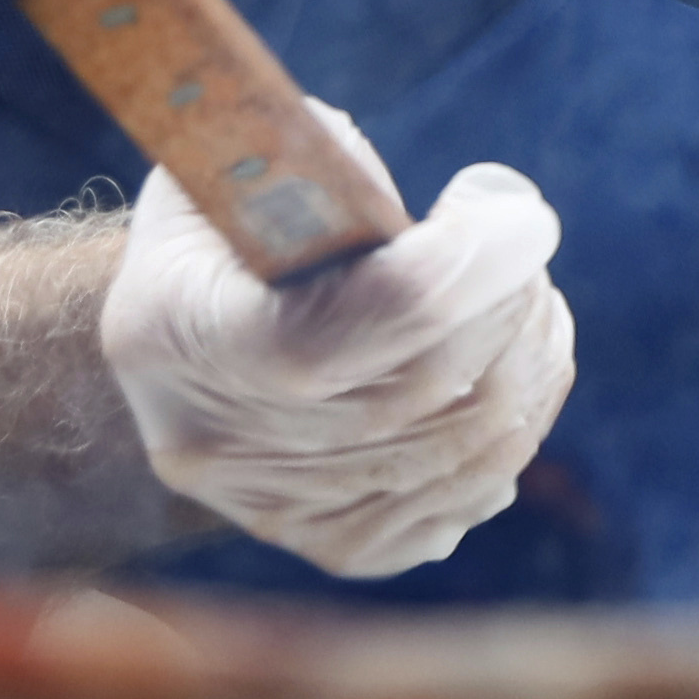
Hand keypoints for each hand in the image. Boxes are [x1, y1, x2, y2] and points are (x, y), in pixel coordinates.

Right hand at [98, 111, 574, 578]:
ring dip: (529, 367)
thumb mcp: (252, 155)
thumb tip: (476, 203)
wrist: (168, 327)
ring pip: (461, 453)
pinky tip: (500, 382)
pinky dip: (503, 443)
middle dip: (511, 305)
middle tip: (521, 244)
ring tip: (529, 302)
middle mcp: (215, 439)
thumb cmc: (226, 214)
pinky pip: (452, 511)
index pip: (376, 311)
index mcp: (181, 325)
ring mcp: (269, 508)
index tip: (517, 211)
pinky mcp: (324, 543)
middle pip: (430, 386)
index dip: (476, 260)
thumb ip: (339, 167)